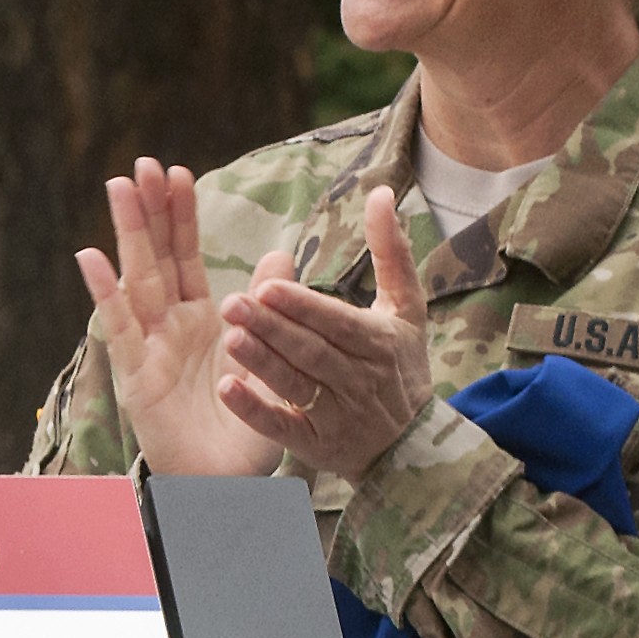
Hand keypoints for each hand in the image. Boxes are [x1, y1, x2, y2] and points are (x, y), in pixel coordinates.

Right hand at [71, 159, 293, 476]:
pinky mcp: (136, 376)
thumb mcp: (268, 360)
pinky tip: (90, 256)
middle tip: (144, 163)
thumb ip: (268, 309)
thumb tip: (282, 255)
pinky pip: (119, 328)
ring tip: (118, 187)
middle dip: (151, 210)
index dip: (181, 216)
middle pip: (157, 257)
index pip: (188, 256)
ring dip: (128, 234)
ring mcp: (150, 349)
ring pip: (137, 279)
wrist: (229, 488)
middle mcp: (171, 327)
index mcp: (203, 320)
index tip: (177, 171)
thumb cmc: (246, 430)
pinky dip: (104, 293)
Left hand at [215, 186, 434, 482]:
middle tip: (231, 303)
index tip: (268, 286)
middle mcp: (359, 380)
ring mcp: (337, 416)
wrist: (411, 443)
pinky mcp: (316, 445)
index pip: (336, 322)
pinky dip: (254, 410)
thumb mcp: (405, 306)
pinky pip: (282, 427)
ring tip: (229, 336)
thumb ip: (390, 250)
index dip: (303, 307)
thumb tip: (378, 192)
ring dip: (260, 362)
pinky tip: (227, 389)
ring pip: (294, 385)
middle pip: (311, 351)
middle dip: (272, 328)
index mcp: (379, 342)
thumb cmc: (401, 362)